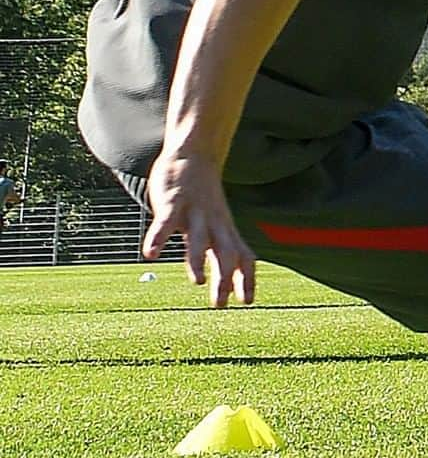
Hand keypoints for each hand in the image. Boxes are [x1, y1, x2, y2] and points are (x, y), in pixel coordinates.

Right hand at [143, 151, 255, 306]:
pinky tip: (150, 253)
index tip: (247, 302)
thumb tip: (224, 280)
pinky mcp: (173, 201)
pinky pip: (166, 221)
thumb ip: (221, 248)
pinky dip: (159, 237)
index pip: (242, 255)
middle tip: (219, 304)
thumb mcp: (218, 223)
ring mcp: (194, 212)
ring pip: (198, 237)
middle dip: (224, 277)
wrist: (194, 154)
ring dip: (197, 259)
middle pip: (224, 251)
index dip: (245, 277)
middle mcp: (214, 223)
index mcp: (225, 230)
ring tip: (197, 281)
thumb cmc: (204, 197)